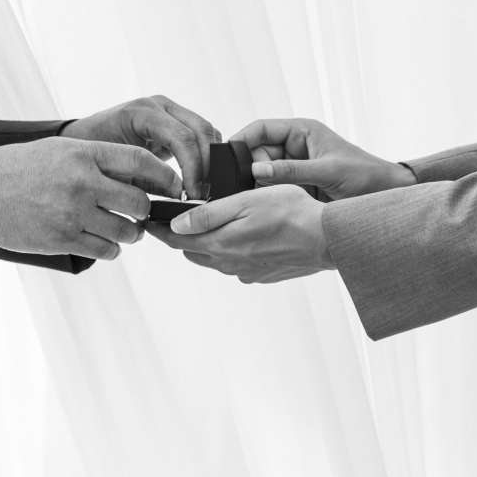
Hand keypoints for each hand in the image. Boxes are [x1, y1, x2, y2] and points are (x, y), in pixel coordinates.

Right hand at [0, 136, 178, 260]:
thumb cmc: (16, 168)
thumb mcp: (57, 150)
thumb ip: (95, 159)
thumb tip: (138, 173)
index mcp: (83, 154)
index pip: (140, 161)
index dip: (164, 176)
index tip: (173, 186)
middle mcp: (82, 182)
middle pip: (139, 201)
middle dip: (147, 210)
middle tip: (143, 213)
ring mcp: (72, 213)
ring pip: (125, 230)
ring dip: (131, 233)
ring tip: (125, 230)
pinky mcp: (62, 239)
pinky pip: (105, 250)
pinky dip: (111, 249)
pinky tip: (104, 242)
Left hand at [65, 94, 221, 196]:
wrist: (81, 140)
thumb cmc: (92, 156)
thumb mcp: (117, 171)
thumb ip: (148, 181)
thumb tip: (181, 199)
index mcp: (142, 113)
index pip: (182, 138)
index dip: (194, 168)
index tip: (194, 194)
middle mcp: (159, 105)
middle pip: (201, 130)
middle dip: (208, 164)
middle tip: (205, 193)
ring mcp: (168, 109)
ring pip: (206, 130)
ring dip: (211, 159)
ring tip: (205, 187)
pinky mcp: (174, 119)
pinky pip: (200, 133)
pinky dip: (205, 154)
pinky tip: (202, 177)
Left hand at [149, 186, 329, 282]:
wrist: (328, 238)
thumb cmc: (291, 211)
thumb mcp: (246, 201)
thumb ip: (208, 214)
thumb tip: (176, 225)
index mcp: (221, 244)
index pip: (177, 240)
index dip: (160, 230)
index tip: (149, 220)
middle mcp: (230, 263)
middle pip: (193, 252)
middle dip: (182, 237)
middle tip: (177, 219)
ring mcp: (247, 272)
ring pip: (215, 259)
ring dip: (208, 244)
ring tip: (212, 225)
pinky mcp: (263, 275)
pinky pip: (237, 265)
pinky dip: (232, 252)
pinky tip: (246, 237)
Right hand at [234, 117, 415, 201]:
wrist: (386, 196)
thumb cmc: (365, 176)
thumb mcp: (328, 172)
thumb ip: (292, 171)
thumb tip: (257, 171)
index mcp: (302, 131)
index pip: (261, 128)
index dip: (242, 139)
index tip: (226, 156)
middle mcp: (294, 147)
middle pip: (257, 153)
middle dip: (249, 168)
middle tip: (246, 187)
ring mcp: (294, 168)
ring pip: (262, 174)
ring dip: (258, 185)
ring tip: (257, 198)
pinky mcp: (296, 187)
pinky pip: (272, 189)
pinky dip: (267, 197)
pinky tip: (265, 205)